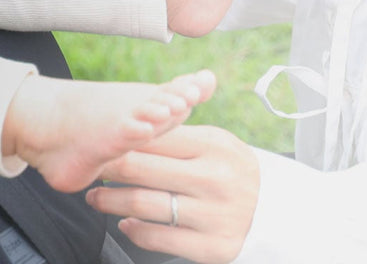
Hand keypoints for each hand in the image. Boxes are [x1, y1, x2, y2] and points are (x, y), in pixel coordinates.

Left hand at [86, 126, 259, 262]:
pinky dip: (133, 230)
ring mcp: (213, 216)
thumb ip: (176, 130)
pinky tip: (123, 222)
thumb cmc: (232, 168)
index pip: (152, 137)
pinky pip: (158, 239)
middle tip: (87, 165)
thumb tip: (128, 117)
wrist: (279, 213)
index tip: (95, 139)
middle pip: (139, 169)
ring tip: (94, 196)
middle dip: (105, 166)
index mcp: (213, 145)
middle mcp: (214, 180)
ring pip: (141, 204)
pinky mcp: (212, 248)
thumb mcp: (215, 140)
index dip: (118, 138)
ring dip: (109, 200)